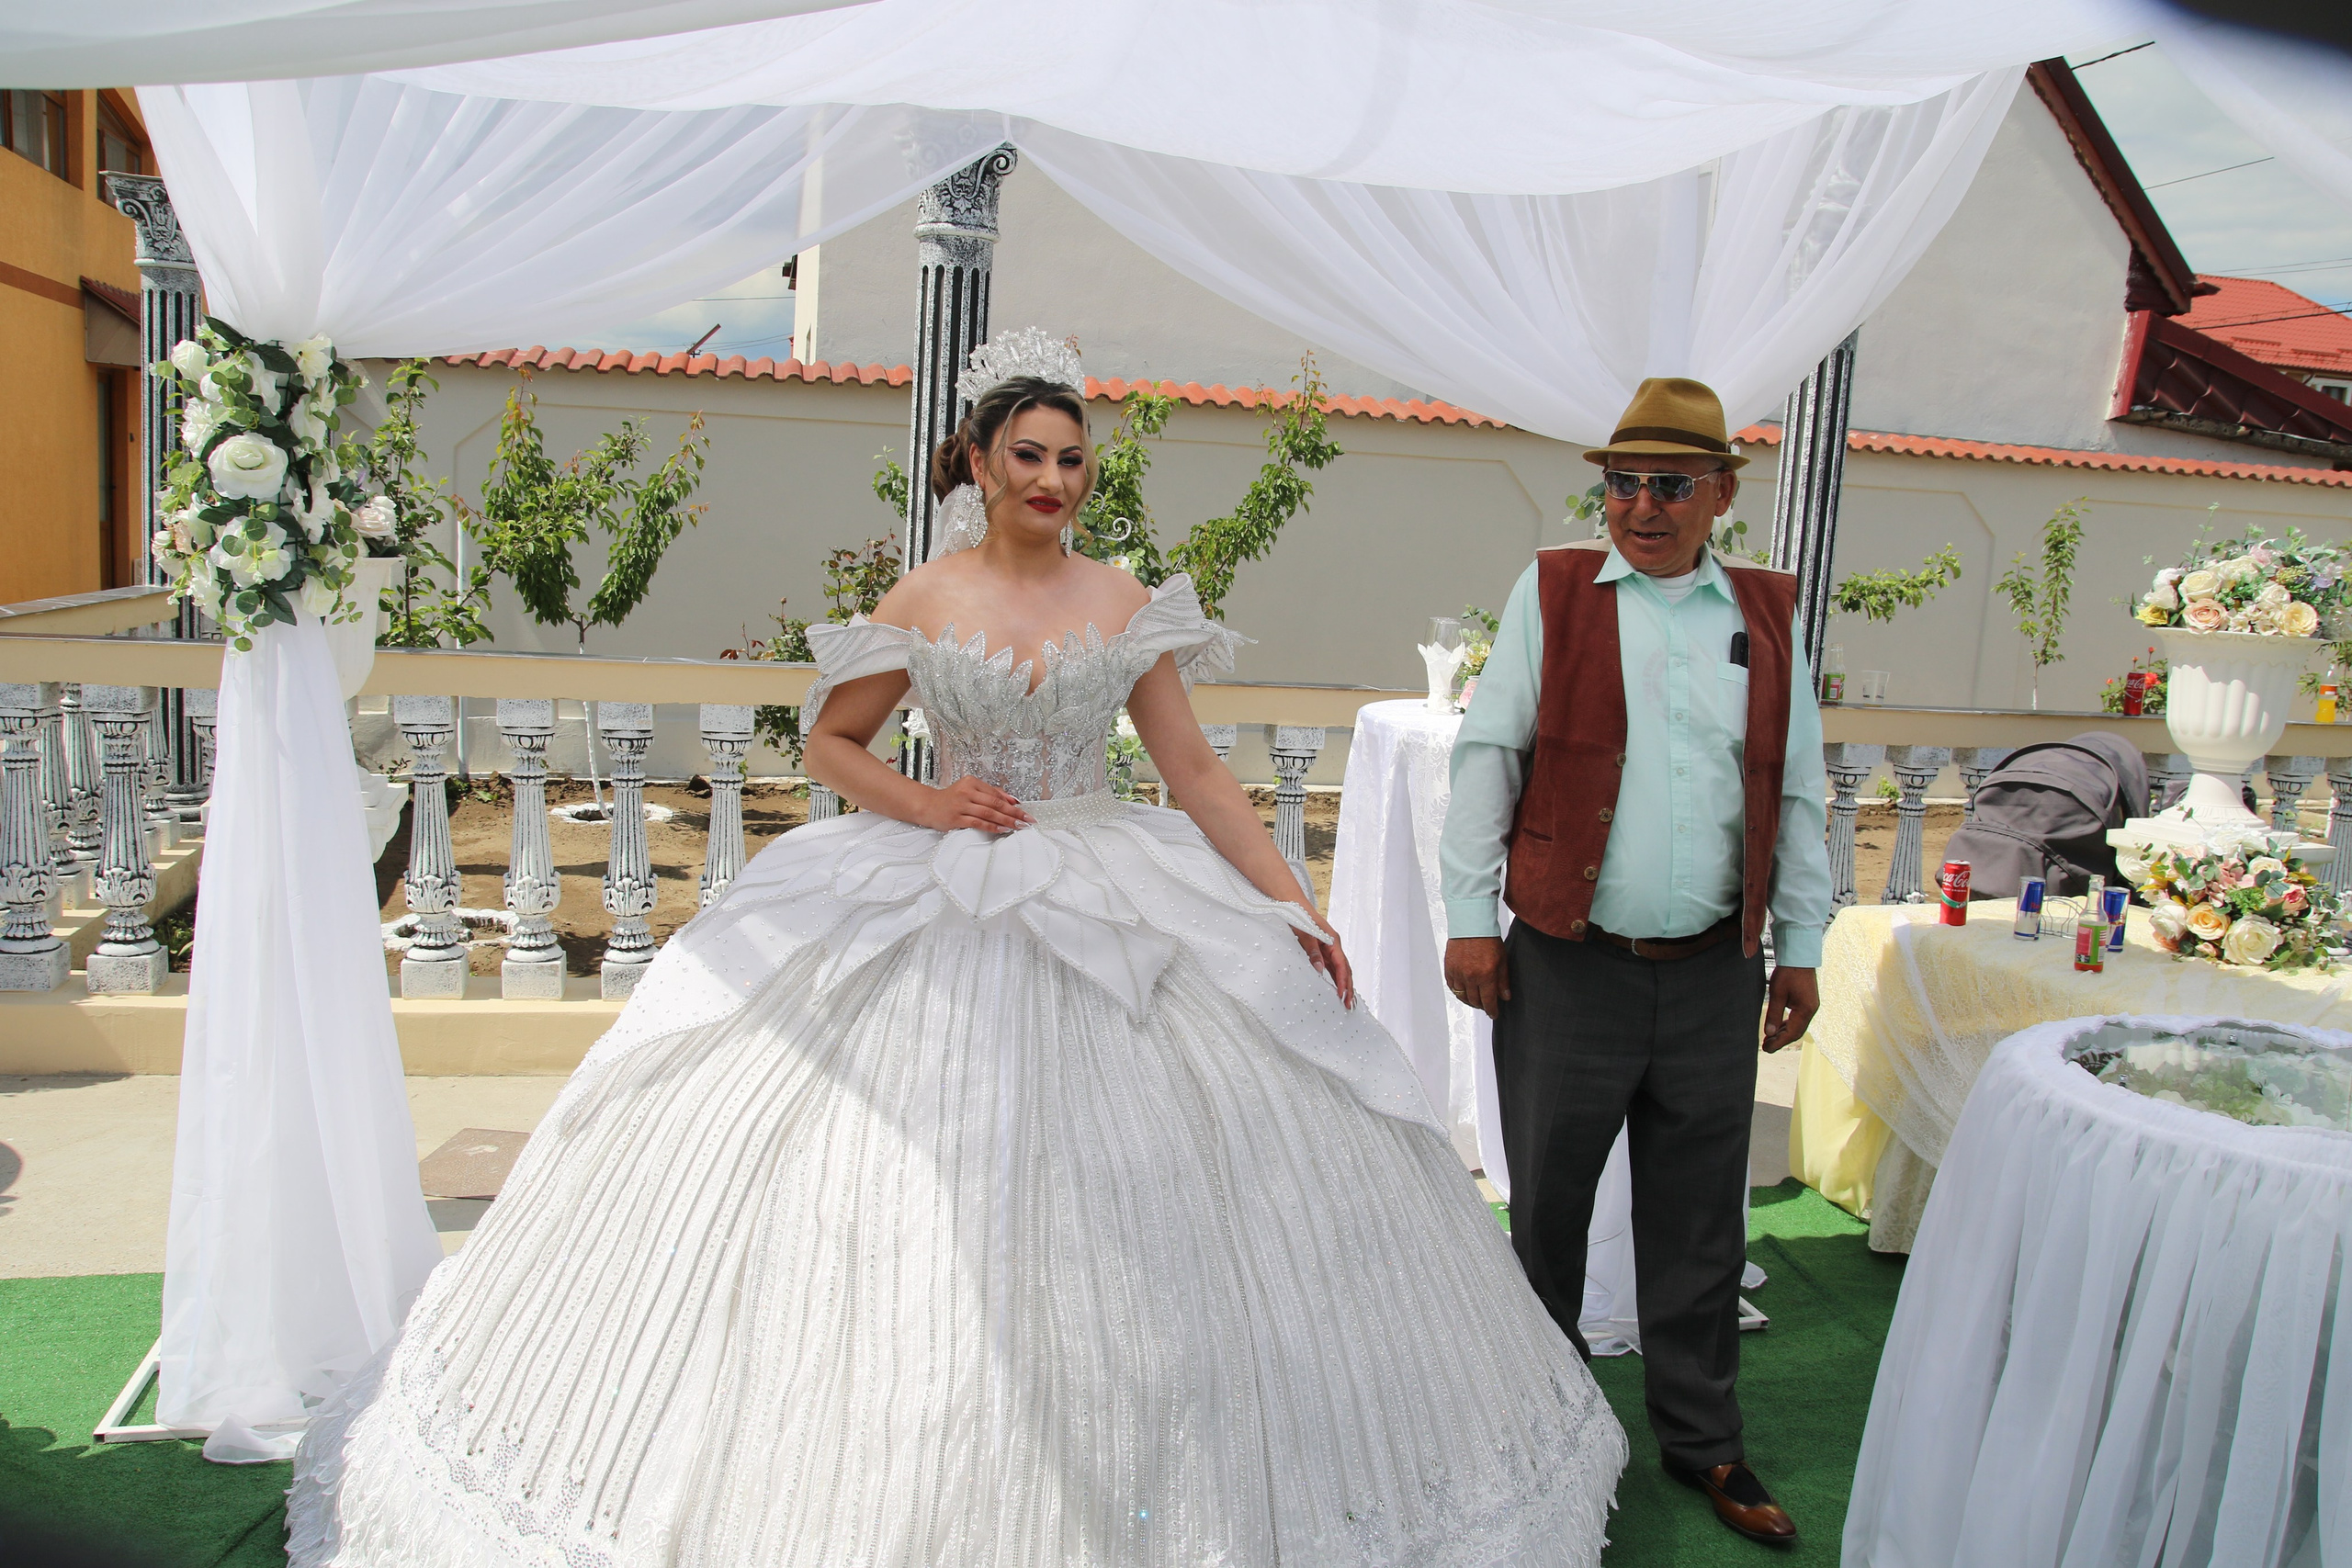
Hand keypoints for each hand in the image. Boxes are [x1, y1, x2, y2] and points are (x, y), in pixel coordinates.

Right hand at [914, 776, 1031, 834]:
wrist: (928, 806)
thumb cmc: (950, 799)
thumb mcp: (969, 790)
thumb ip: (990, 793)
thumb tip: (1012, 800)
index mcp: (971, 782)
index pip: (995, 794)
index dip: (1011, 803)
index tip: (1024, 811)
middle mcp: (966, 792)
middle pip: (995, 803)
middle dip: (1014, 813)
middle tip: (1027, 820)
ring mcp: (961, 805)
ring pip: (989, 813)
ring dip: (1006, 821)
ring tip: (1018, 826)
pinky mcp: (956, 818)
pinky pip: (978, 823)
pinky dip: (992, 826)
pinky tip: (1002, 829)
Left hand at [1294, 912, 1355, 1008]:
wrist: (1292, 902)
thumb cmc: (1298, 914)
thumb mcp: (1304, 932)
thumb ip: (1312, 950)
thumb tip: (1319, 969)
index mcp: (1332, 940)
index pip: (1341, 965)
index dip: (1342, 981)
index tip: (1342, 995)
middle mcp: (1333, 945)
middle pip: (1344, 969)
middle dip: (1348, 987)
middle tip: (1348, 1005)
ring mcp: (1328, 948)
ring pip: (1339, 970)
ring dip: (1343, 985)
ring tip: (1346, 1001)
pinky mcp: (1321, 950)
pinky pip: (1331, 967)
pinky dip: (1335, 978)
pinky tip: (1336, 987)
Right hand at [1445, 936, 1508, 1019]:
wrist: (1471, 925)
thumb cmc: (1487, 939)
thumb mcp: (1502, 960)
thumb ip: (1503, 980)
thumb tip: (1505, 996)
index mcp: (1486, 975)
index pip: (1488, 1001)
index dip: (1492, 1010)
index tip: (1494, 1014)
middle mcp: (1470, 977)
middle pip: (1475, 1001)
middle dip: (1481, 1006)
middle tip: (1486, 1006)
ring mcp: (1458, 973)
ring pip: (1462, 996)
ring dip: (1469, 1001)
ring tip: (1475, 1001)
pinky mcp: (1449, 968)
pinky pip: (1452, 986)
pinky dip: (1458, 991)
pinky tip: (1463, 991)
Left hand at [1761, 965, 1818, 1052]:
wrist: (1798, 957)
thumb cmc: (1788, 973)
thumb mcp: (1777, 993)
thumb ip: (1774, 1014)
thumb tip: (1769, 1033)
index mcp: (1806, 1010)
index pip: (1792, 1032)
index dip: (1779, 1042)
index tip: (1767, 1048)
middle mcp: (1811, 1010)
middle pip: (1796, 1032)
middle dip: (1781, 1040)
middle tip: (1766, 1047)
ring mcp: (1810, 1006)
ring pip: (1797, 1026)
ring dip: (1784, 1034)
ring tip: (1769, 1040)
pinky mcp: (1807, 1002)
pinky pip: (1798, 1019)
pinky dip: (1787, 1025)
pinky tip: (1778, 1028)